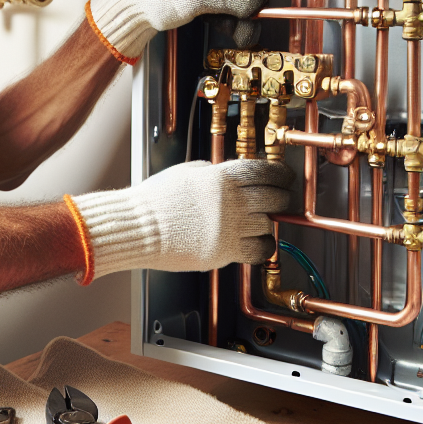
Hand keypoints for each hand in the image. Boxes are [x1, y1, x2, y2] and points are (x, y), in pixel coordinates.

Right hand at [67, 160, 293, 276]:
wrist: (137, 228)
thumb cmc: (154, 201)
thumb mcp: (185, 173)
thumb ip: (212, 172)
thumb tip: (230, 174)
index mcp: (221, 177)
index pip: (265, 172)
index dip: (281, 175)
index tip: (285, 179)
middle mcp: (230, 201)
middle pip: (274, 198)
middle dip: (280, 198)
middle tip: (280, 200)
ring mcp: (229, 227)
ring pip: (268, 224)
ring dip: (268, 222)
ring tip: (263, 221)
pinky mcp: (224, 251)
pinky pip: (258, 250)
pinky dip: (263, 245)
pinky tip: (259, 243)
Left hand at [86, 0, 267, 59]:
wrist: (131, 13)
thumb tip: (257, 4)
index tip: (259, 14)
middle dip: (245, 12)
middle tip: (245, 31)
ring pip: (236, 3)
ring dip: (236, 20)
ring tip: (226, 30)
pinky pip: (224, 11)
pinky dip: (226, 22)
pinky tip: (216, 26)